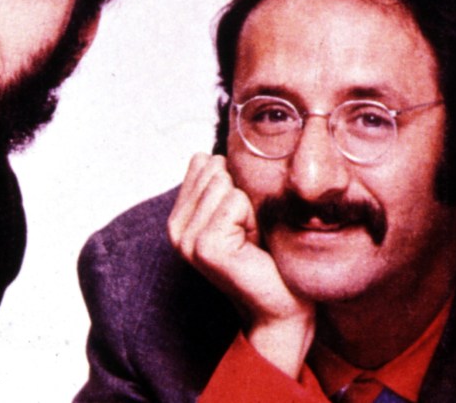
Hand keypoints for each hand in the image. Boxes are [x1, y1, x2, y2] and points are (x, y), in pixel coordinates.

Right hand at [168, 153, 314, 376]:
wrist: (280, 302)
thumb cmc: (266, 254)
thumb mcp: (239, 209)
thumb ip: (219, 180)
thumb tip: (208, 153)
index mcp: (178, 216)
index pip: (203, 161)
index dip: (234, 184)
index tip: (240, 219)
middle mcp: (175, 228)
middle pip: (215, 169)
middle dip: (242, 194)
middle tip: (248, 232)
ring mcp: (186, 239)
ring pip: (225, 183)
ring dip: (249, 208)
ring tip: (250, 239)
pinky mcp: (205, 246)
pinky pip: (235, 201)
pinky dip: (252, 218)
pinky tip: (252, 246)